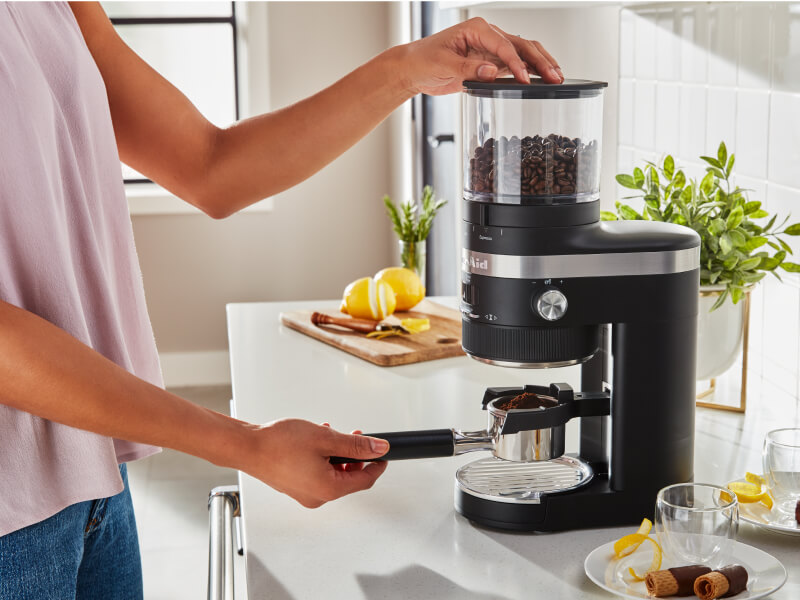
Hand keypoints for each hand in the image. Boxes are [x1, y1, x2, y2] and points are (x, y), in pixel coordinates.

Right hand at [240, 419, 388, 507]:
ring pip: (333, 474)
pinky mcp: (295, 487)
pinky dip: (323, 459)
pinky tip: (317, 442)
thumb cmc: (279, 444)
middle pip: (349, 479)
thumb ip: (355, 445)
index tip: (383, 453)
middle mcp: (317, 497)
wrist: (247, 446)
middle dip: (355, 456)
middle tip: (355, 436)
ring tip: (331, 435)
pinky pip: (318, 474)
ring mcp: (304, 494)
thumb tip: (378, 448)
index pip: (364, 481)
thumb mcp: (326, 438)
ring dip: (338, 455)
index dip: (377, 465)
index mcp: (328, 489)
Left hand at [400, 17, 562, 95]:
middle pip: (522, 46)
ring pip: (523, 53)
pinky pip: (515, 66)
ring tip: (557, 77)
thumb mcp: (443, 64)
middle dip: (540, 61)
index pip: (504, 46)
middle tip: (555, 76)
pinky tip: (542, 80)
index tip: (526, 79)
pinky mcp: (490, 64)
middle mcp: (488, 36)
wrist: (413, 68)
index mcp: (477, 29)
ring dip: (540, 64)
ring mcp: (491, 50)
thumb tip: (491, 72)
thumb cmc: (423, 60)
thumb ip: (467, 69)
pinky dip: (530, 72)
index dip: (517, 63)